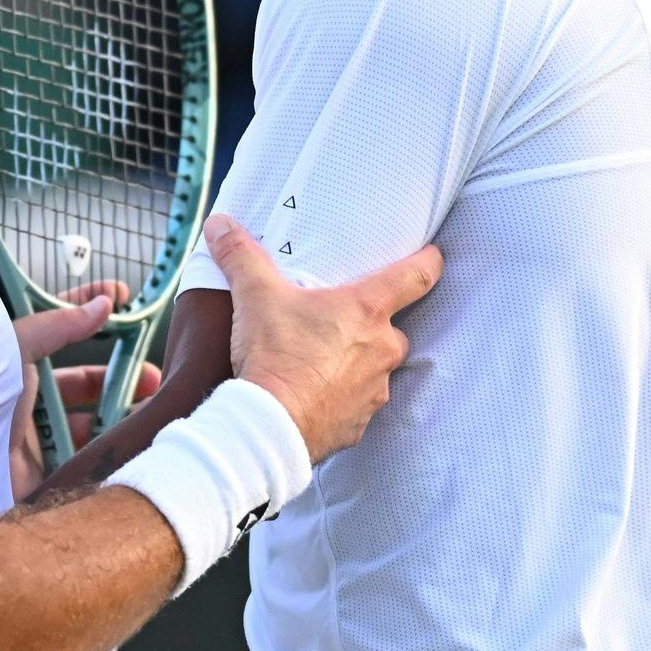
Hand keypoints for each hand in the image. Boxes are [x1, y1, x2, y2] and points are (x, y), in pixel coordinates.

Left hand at [7, 284, 163, 497]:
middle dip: (120, 380)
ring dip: (122, 419)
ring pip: (89, 427)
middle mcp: (28, 404)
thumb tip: (101, 305)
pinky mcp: (45, 480)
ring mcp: (37, 443)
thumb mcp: (16, 346)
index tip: (121, 299)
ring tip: (154, 413)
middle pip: (82, 388)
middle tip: (154, 378)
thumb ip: (59, 325)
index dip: (89, 315)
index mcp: (17, 369)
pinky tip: (135, 448)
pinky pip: (84, 466)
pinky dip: (111, 457)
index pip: (59, 334)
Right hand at [204, 215, 437, 459]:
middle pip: (391, 327)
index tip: (430, 256)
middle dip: (369, 325)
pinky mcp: (360, 423)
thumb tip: (220, 225)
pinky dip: (339, 399)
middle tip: (337, 321)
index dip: (428, 262)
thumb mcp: (255, 296)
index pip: (418, 277)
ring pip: (375, 368)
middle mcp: (383, 349)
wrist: (269, 426)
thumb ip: (241, 256)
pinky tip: (313, 396)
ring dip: (355, 363)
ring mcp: (375, 389)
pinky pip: (356, 404)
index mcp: (367, 311)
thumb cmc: (275, 356)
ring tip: (318, 362)